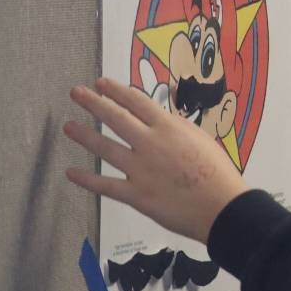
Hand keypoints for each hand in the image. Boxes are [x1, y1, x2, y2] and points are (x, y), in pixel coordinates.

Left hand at [64, 77, 249, 243]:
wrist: (221, 206)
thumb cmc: (218, 172)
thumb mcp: (201, 139)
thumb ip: (177, 128)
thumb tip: (159, 119)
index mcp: (169, 127)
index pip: (137, 102)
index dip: (117, 91)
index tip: (101, 83)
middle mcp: (150, 143)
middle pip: (116, 118)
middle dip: (93, 103)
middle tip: (76, 93)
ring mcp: (140, 169)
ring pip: (105, 148)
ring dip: (84, 136)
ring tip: (68, 126)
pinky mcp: (136, 195)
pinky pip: (105, 185)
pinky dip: (86, 179)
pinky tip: (71, 172)